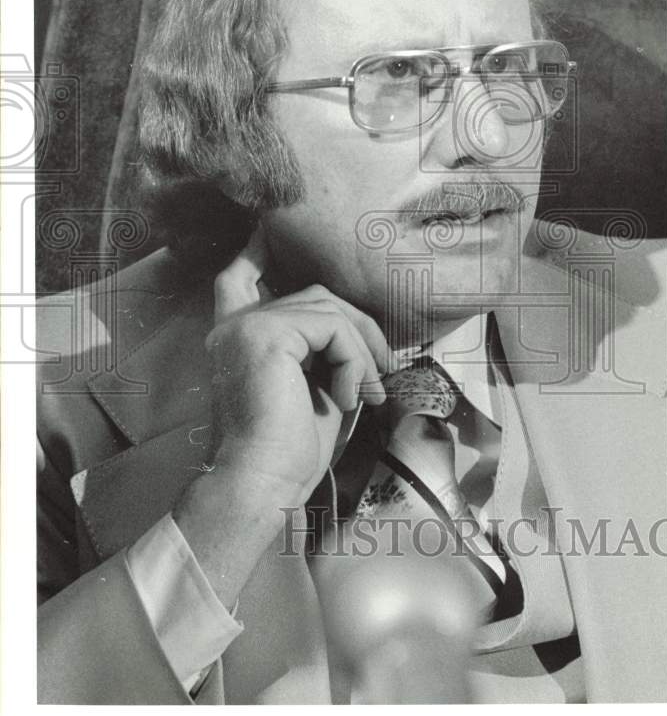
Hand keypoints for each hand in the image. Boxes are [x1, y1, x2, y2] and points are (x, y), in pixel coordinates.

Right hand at [206, 226, 392, 500]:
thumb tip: (361, 332)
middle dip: (358, 327)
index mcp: (237, 339)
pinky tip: (350, 397)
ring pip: (328, 308)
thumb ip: (325, 350)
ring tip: (368, 394)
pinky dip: (354, 360)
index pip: (238, 280)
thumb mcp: (316, 387)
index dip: (255, 253)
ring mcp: (247, 326)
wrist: (264, 484)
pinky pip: (332, 326)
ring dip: (362, 350)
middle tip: (384, 370)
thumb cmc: (290, 450)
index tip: (267, 231)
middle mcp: (234, 326)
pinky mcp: (266, 332)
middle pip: (313, 295)